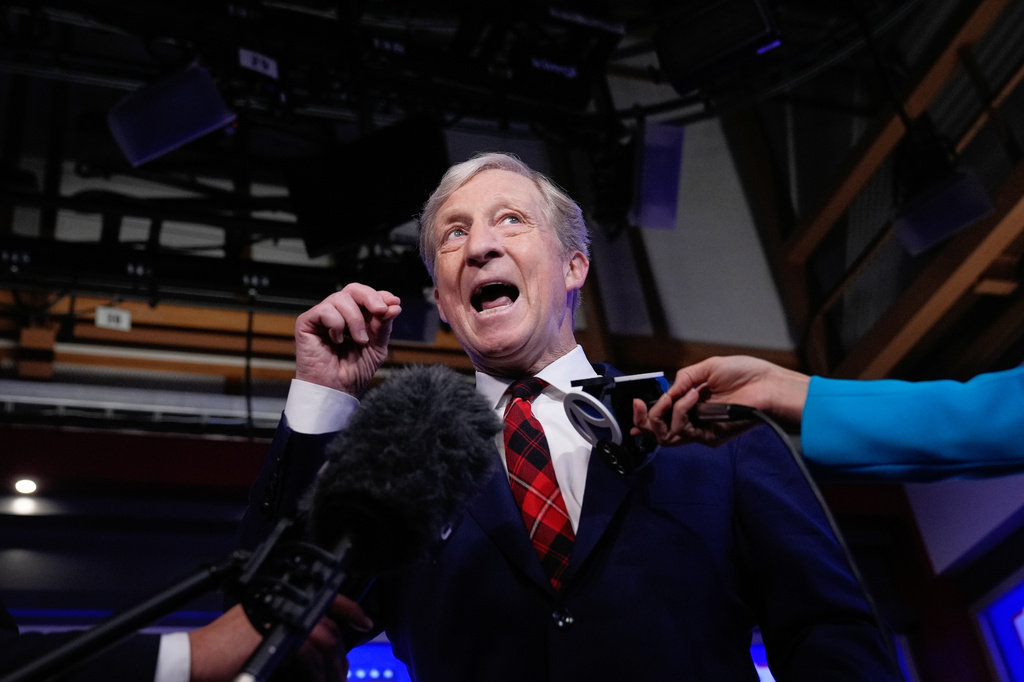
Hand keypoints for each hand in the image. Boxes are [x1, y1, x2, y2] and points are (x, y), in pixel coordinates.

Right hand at [188, 597, 372, 681]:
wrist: (191, 660)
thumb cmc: (220, 653)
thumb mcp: (259, 636)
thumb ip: (287, 635)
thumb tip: (318, 652)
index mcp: (278, 601)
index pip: (324, 596)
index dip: (350, 608)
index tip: (364, 621)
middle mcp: (281, 604)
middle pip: (328, 624)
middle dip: (341, 651)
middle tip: (342, 671)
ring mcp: (279, 618)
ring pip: (324, 638)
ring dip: (333, 665)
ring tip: (334, 681)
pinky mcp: (275, 636)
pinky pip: (309, 654)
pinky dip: (317, 672)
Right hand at [294, 284, 401, 395]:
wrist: (336, 391)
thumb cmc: (354, 373)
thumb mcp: (376, 347)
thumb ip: (383, 325)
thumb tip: (394, 304)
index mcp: (355, 317)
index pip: (366, 296)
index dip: (380, 296)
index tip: (394, 303)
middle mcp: (338, 313)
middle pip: (353, 289)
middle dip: (370, 297)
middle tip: (381, 311)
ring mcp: (322, 317)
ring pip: (341, 298)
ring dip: (355, 320)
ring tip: (360, 340)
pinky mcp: (307, 322)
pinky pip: (326, 310)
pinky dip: (336, 325)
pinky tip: (337, 341)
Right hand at [631, 355, 809, 446]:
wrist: (769, 384)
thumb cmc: (746, 374)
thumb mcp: (707, 368)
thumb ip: (683, 379)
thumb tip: (664, 392)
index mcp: (694, 405)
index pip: (664, 418)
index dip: (645, 418)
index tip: (635, 407)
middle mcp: (696, 420)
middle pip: (660, 433)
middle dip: (646, 421)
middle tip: (641, 407)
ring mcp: (704, 431)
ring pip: (668, 435)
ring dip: (666, 411)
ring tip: (683, 392)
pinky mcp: (712, 436)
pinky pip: (685, 430)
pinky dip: (683, 410)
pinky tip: (694, 395)